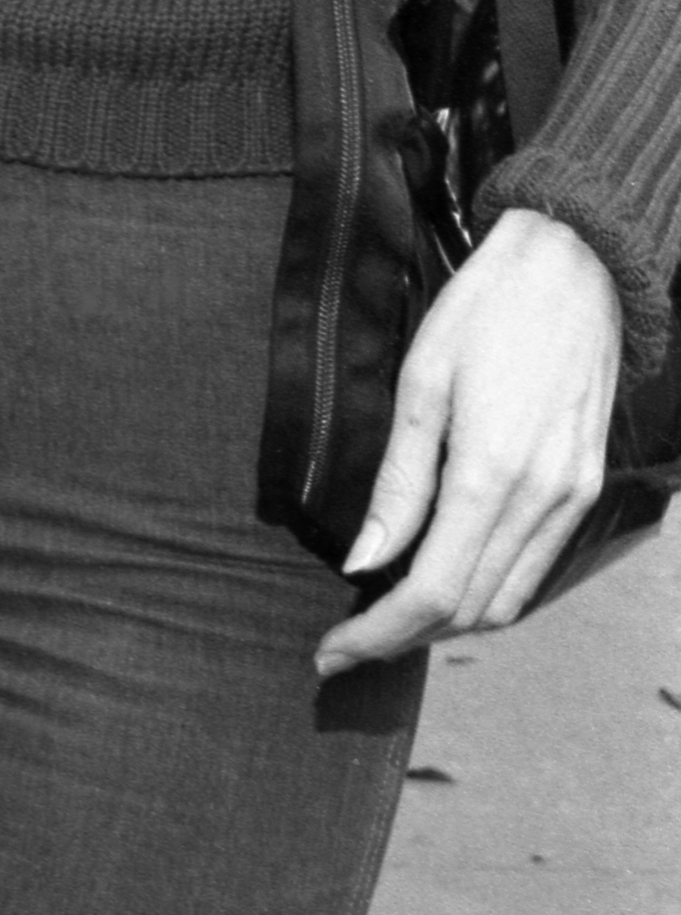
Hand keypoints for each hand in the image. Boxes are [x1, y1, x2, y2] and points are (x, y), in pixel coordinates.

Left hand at [315, 209, 621, 675]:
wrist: (576, 264)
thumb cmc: (485, 309)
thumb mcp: (421, 382)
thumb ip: (398, 484)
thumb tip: (362, 561)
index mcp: (493, 473)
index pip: (431, 592)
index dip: (378, 634)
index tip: (329, 651)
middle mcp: (543, 499)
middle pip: (469, 610)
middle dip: (403, 638)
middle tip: (345, 642)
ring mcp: (573, 496)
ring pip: (508, 601)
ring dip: (446, 624)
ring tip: (386, 620)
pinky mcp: (586, 486)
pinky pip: (536, 569)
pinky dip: (488, 594)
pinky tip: (444, 581)